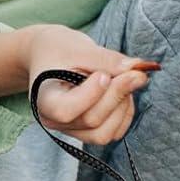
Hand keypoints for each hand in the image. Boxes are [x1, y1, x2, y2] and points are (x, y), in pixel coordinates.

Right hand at [26, 25, 160, 146]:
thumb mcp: (79, 47)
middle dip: (117, 94)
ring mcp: (71, 129)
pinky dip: (126, 112)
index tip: (103, 74)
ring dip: (123, 105)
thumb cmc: (60, 49)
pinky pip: (114, 132)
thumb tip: (136, 68)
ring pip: (105, 132)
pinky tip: (123, 91)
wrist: (51, 55)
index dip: (92, 94)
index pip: (66, 111)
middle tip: (134, 72)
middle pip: (92, 119)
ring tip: (125, 80)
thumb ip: (106, 59)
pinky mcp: (88, 131)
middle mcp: (54, 120)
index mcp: (43, 99)